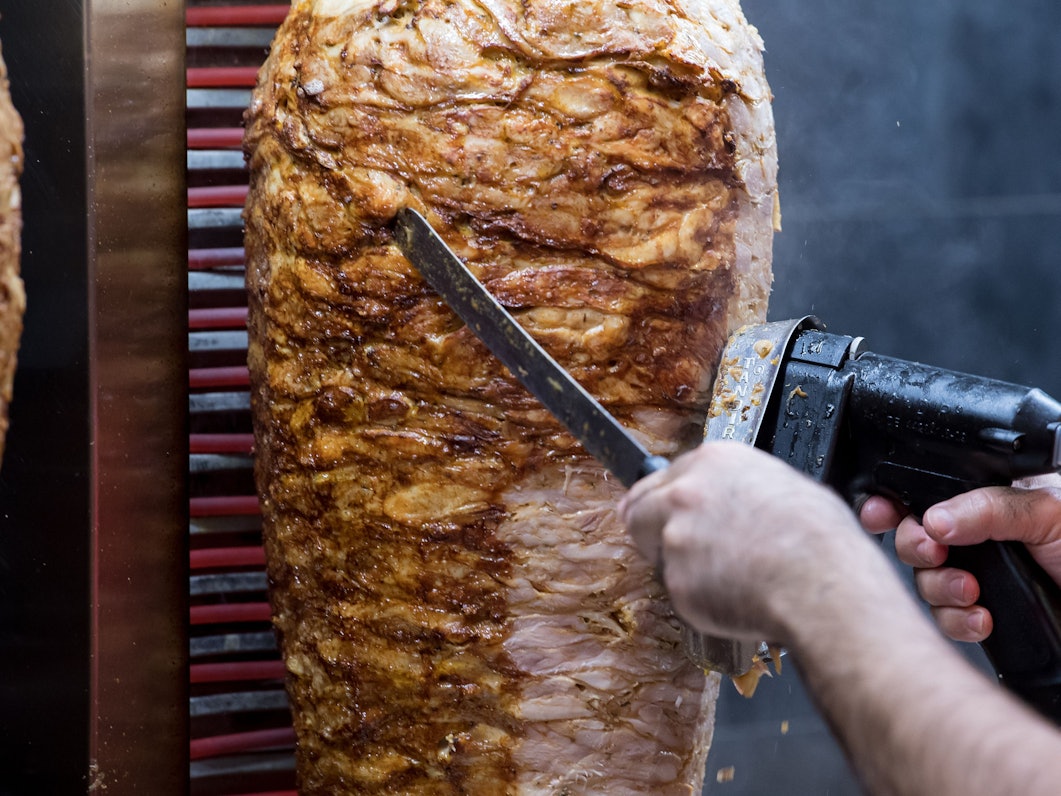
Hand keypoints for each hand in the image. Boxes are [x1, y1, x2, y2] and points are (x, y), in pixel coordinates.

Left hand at [620, 441, 883, 643]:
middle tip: (665, 548)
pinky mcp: (677, 581)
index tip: (662, 513)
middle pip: (638, 509)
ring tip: (728, 577)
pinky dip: (700, 600)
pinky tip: (735, 597)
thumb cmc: (820, 539)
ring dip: (681, 567)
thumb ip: (739, 487)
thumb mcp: (785, 485)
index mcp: (714, 462)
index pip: (664, 478)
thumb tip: (736, 499)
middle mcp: (686, 493)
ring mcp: (676, 537)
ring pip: (660, 555)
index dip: (665, 501)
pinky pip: (681, 592)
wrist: (823, 583)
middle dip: (649, 529)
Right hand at [860, 476, 1060, 642]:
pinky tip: (983, 619)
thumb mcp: (1047, 512)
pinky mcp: (983, 614)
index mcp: (987, 499)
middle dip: (917, 547)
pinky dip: (959, 621)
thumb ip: (988, 507)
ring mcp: (979, 576)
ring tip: (970, 593)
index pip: (926, 492)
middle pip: (914, 537)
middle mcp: (977, 537)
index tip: (881, 512)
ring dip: (941, 589)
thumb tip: (933, 516)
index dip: (894, 501)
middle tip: (935, 551)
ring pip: (925, 581)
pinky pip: (947, 619)